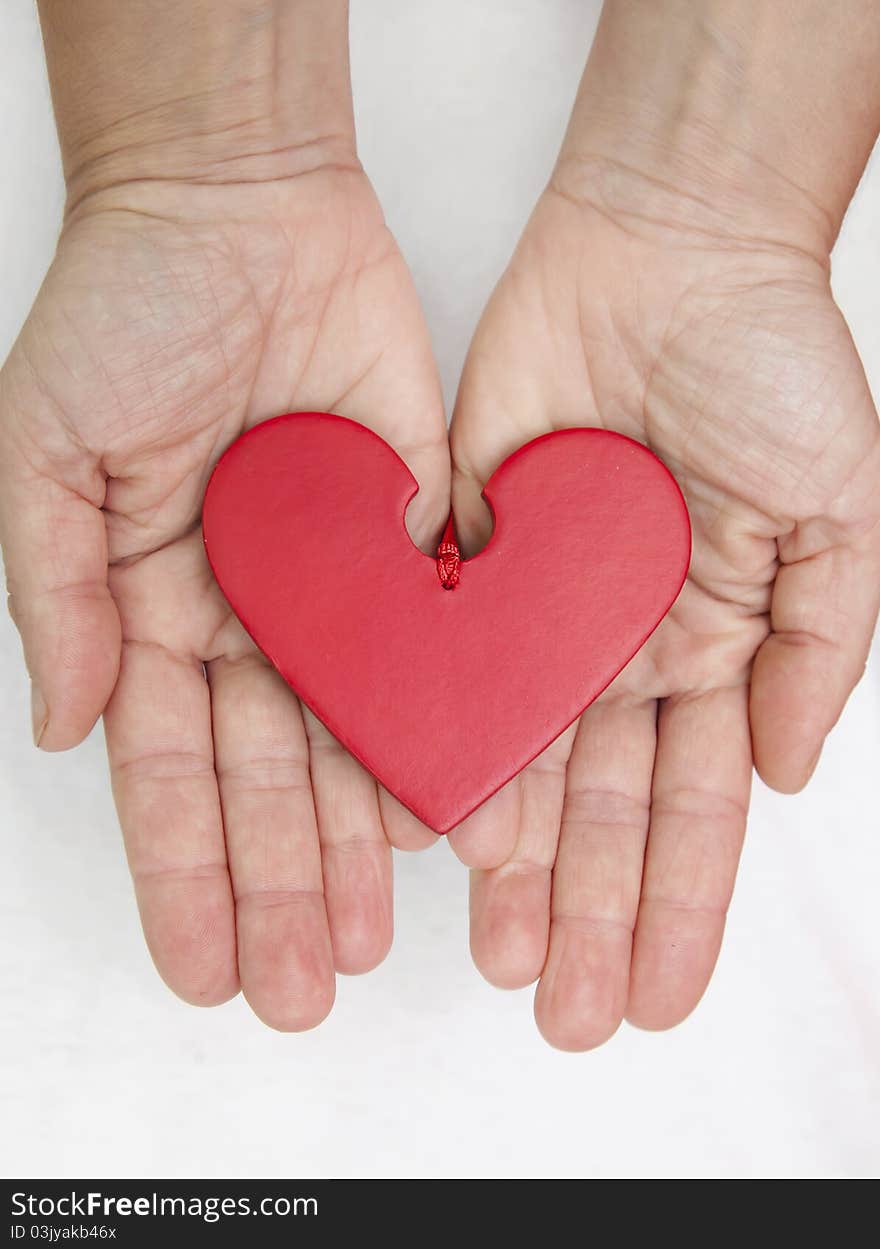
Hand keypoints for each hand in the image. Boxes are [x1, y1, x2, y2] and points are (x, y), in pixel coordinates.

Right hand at [0, 158, 447, 1027]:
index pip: (170, 773)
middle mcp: (253, 617)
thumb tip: (67, 729)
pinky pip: (443, 649)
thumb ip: (56, 598)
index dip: (186, 874)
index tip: (205, 968)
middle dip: (282, 887)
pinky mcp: (423, 539)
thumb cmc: (125, 312)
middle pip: (270, 781)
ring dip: (365, 842)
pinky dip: (453, 728)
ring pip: (359, 739)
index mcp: (157, 610)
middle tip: (303, 989)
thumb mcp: (45, 454)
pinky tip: (462, 811)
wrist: (237, 205)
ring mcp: (342, 587)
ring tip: (378, 938)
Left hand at [449, 154, 879, 1048]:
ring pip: (516, 759)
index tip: (654, 994)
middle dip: (587, 913)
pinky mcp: (463, 553)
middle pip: (598, 807)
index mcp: (710, 645)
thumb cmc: (769, 365)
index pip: (692, 806)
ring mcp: (539, 606)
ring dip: (512, 861)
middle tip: (562, 1008)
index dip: (677, 905)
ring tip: (496, 952)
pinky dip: (436, 739)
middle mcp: (620, 643)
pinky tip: (429, 819)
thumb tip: (788, 773)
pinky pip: (443, 664)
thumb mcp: (839, 510)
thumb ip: (820, 645)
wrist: (670, 247)